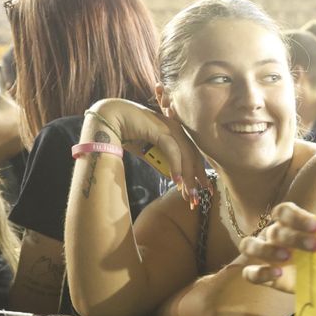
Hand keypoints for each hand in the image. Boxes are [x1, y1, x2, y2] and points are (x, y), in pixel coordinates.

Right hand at [82, 99, 210, 205]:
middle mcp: (178, 130)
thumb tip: (174, 178)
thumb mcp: (149, 152)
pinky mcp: (161, 131)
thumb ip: (162, 163)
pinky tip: (177, 182)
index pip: (193, 156)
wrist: (112, 116)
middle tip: (197, 199)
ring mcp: (171, 129)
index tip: (203, 190)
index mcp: (177, 133)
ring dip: (189, 178)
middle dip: (198, 180)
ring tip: (190, 196)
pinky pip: (173, 151)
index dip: (199, 174)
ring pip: (186, 157)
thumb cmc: (129, 133)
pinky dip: (176, 167)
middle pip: (194, 158)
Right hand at [240, 201, 315, 292]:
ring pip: (249, 244)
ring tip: (287, 258)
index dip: (296, 216)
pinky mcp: (262, 276)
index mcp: (290, 223)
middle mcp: (273, 235)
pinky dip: (259, 272)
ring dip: (266, 249)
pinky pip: (248, 272)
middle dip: (293, 237)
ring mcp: (264, 255)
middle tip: (314, 246)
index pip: (283, 211)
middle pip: (274, 230)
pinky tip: (277, 274)